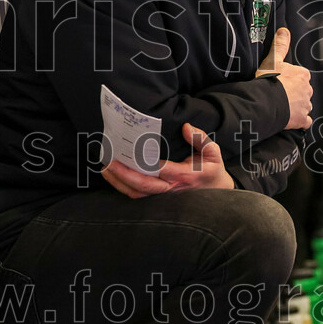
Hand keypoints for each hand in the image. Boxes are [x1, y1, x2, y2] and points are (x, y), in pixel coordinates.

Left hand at [100, 124, 233, 197]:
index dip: (145, 164)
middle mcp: (171, 188)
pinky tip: (114, 176)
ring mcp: (164, 195)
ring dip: (119, 183)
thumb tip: (186, 127)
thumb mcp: (213, 151)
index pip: (161, 170)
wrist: (216, 190)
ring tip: (106, 169)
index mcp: (184, 175)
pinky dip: (123, 187)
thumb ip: (200, 138)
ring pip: (137, 193)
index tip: (131, 152)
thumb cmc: (212, 169)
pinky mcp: (159, 196)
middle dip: (124, 175)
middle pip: (143, 185)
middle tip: (109, 163)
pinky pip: (138, 195)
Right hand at [257, 28, 312, 129]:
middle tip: (279, 96)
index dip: (289, 80)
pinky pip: (305, 122)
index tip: (280, 83)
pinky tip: (291, 121)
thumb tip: (284, 30)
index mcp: (303, 75)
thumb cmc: (269, 80)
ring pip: (304, 106)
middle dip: (294, 94)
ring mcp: (306, 106)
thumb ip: (279, 46)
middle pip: (303, 91)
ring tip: (282, 108)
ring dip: (297, 108)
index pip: (300, 76)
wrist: (267, 102)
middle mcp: (308, 90)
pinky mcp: (302, 120)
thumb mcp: (272, 60)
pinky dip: (300, 122)